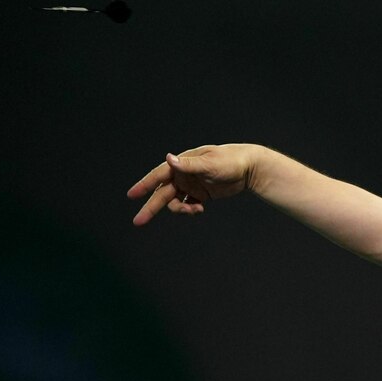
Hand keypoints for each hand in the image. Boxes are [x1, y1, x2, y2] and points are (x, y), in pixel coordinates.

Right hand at [128, 144, 256, 224]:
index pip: (158, 176)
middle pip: (162, 193)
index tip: (131, 195)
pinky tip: (199, 210)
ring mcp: (192, 185)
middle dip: (150, 207)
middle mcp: (183, 175)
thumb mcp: (209, 163)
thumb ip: (189, 165)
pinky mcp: (201, 194)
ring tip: (195, 211)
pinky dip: (190, 211)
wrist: (250, 167)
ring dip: (180, 210)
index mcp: (181, 165)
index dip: (144, 185)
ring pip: (175, 202)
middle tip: (138, 222)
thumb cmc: (230, 161)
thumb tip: (168, 158)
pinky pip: (189, 205)